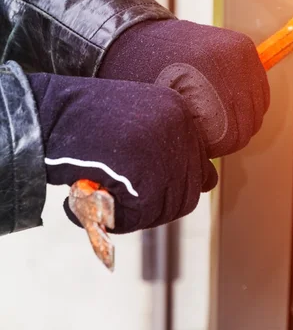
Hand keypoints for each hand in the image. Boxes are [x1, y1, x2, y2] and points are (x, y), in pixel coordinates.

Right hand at [28, 73, 216, 232]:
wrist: (49, 114)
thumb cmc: (85, 121)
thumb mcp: (136, 119)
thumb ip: (166, 144)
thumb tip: (207, 182)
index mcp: (179, 111)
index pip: (199, 167)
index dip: (169, 186)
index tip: (142, 186)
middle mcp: (180, 127)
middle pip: (188, 192)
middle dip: (157, 203)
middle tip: (124, 198)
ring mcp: (166, 150)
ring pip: (167, 207)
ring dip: (138, 212)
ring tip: (108, 195)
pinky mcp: (147, 177)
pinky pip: (142, 216)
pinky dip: (119, 218)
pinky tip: (96, 196)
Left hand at [100, 20, 269, 157]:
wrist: (133, 40)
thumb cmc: (140, 86)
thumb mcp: (159, 122)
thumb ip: (186, 151)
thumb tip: (209, 184)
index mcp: (203, 89)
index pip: (230, 137)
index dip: (213, 146)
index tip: (194, 139)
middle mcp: (226, 67)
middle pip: (247, 124)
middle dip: (227, 133)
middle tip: (204, 128)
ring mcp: (237, 53)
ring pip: (257, 109)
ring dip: (239, 117)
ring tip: (213, 112)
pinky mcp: (242, 46)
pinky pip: (260, 88)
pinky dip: (249, 100)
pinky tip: (226, 100)